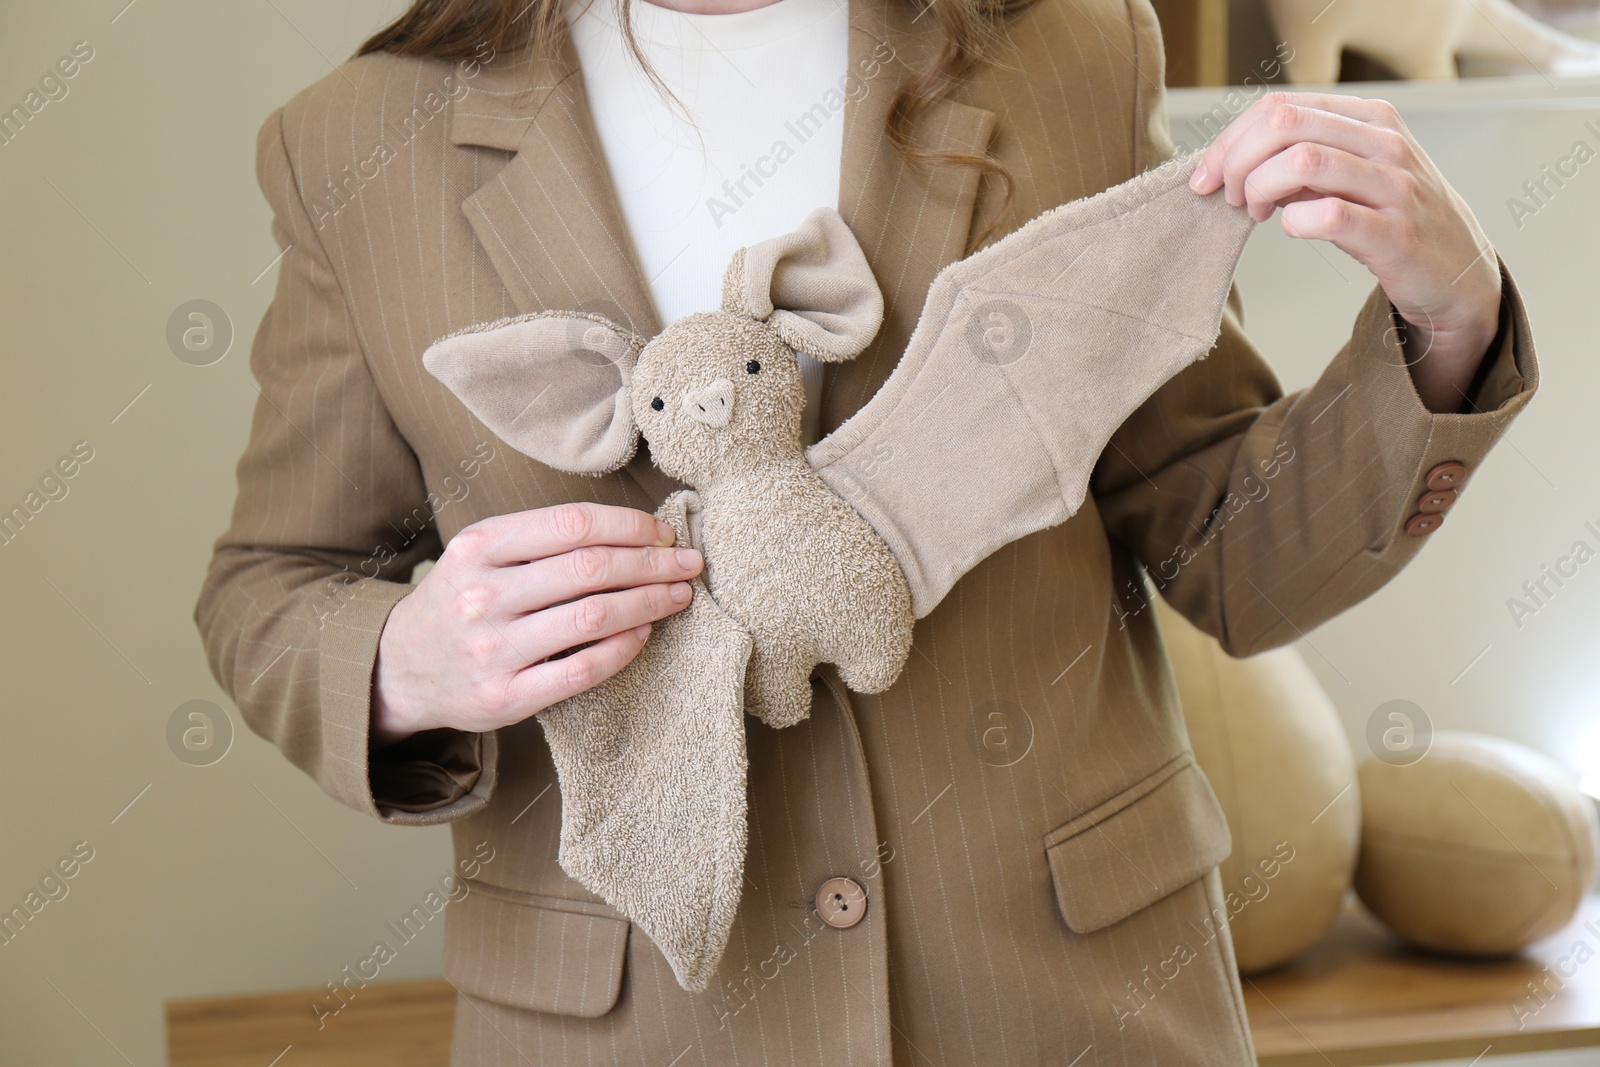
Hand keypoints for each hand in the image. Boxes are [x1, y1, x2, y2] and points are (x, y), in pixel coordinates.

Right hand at [370, 502, 702, 745]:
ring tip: (678, 596)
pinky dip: (624, 649)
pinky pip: (582, 670)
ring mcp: (493, 649)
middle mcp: (483, 595)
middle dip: (653, 563)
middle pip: (591, 568)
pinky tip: (644, 633)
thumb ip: (542, 540)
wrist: (398, 669)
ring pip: (593, 617)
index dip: (629, 526)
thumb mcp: (481, 554)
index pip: (573, 524)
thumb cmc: (459, 601)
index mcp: (479, 547)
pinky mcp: (505, 697)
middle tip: (689, 563)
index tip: (662, 533)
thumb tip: (635, 532)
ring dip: (649, 602)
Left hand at [1191, 91, 1502, 413]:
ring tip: (1255, 213)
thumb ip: (1300, 158)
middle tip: (1228, 197)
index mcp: (1368, 118)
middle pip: (1283, 125)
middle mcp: (1384, 142)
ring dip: (1259, 189)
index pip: (1280, 106)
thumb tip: (1234, 161)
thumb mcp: (1349, 173)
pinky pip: (1329, 216)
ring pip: (1302, 161)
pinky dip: (1295, 222)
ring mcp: (1394, 185)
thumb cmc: (1391, 218)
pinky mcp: (1396, 233)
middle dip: (1237, 162)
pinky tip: (1292, 228)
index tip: (1209, 176)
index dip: (1230, 140)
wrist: (1456, 270)